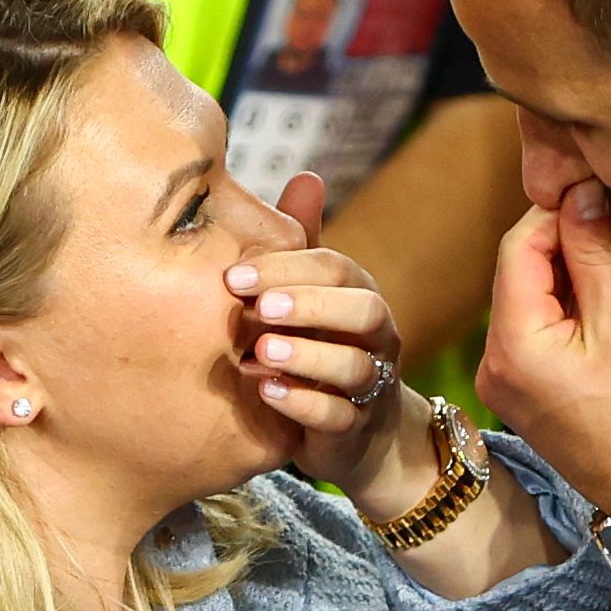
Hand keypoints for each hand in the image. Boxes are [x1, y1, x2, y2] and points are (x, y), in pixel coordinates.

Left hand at [230, 174, 433, 505]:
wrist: (356, 434)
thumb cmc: (322, 349)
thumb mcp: (311, 296)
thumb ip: (302, 247)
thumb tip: (307, 176)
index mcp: (360, 296)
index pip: (336, 270)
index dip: (290, 268)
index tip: (234, 275)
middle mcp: (376, 337)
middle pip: (362, 311)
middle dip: (310, 304)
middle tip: (258, 306)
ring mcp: (370, 386)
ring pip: (354, 367)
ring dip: (306, 357)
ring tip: (259, 352)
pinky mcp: (355, 431)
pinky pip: (340, 418)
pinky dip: (305, 405)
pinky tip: (267, 393)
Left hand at [477, 180, 610, 515]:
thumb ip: (595, 255)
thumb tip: (581, 194)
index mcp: (511, 344)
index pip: (520, 248)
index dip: (560, 210)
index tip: (601, 188)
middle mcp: (494, 361)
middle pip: (523, 270)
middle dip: (569, 236)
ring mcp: (507, 379)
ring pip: (535, 297)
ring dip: (576, 266)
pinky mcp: (527, 389)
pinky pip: (542, 327)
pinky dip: (574, 302)